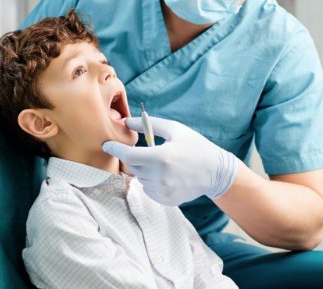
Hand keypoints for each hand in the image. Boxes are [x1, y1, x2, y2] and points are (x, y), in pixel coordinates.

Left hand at [102, 117, 237, 205]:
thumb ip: (148, 124)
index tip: (107, 144)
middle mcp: (160, 177)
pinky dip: (152, 181)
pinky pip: (148, 190)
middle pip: (132, 166)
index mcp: (161, 157)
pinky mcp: (166, 200)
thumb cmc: (194, 146)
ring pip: (140, 178)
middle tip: (150, 151)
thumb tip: (126, 121)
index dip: (115, 149)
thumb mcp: (174, 129)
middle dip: (135, 157)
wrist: (216, 172)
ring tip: (164, 163)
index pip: (128, 155)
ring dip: (144, 169)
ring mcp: (163, 191)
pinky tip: (167, 175)